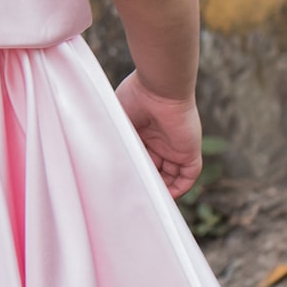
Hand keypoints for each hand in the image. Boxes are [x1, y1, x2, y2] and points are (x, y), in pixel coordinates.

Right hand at [115, 72, 201, 198]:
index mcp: (143, 131)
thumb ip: (112, 141)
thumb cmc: (134, 97)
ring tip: (147, 199)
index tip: (122, 184)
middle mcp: (160, 140)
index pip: (141, 158)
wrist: (158, 87)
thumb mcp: (116, 122)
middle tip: (133, 194)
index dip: (134, 171)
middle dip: (146, 182)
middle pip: (155, 169)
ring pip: (171, 175)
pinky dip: (179, 188)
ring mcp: (176, 146)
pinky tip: (165, 196)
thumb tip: (97, 163)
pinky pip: (189, 175)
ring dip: (161, 188)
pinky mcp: (189, 151)